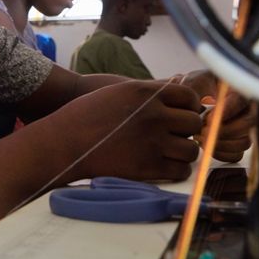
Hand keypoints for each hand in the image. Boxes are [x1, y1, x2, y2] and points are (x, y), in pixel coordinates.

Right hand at [61, 79, 202, 181]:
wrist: (65, 142)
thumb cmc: (88, 114)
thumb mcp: (120, 91)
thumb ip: (151, 91)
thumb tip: (179, 88)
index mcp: (147, 93)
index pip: (189, 97)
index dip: (190, 107)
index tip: (183, 115)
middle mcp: (154, 115)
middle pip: (194, 123)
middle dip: (188, 130)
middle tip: (175, 136)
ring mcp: (153, 142)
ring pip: (191, 149)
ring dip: (184, 152)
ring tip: (171, 152)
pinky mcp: (148, 167)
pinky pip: (181, 171)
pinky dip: (177, 170)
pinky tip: (165, 166)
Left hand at [179, 70, 255, 163]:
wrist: (195, 99)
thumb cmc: (197, 87)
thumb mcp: (194, 83)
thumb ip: (195, 90)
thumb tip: (198, 107)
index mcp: (239, 91)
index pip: (241, 101)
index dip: (227, 112)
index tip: (209, 119)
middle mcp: (247, 110)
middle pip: (247, 124)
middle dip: (223, 131)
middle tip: (202, 131)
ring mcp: (245, 129)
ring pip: (244, 142)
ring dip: (221, 144)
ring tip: (199, 137)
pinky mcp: (238, 144)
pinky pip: (236, 155)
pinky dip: (219, 154)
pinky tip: (204, 145)